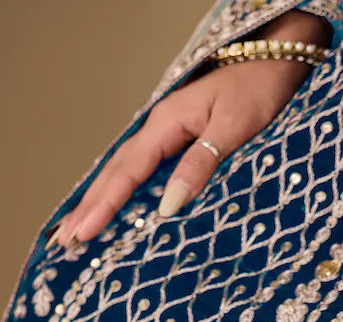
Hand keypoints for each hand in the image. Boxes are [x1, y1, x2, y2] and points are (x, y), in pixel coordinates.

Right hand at [53, 12, 332, 245]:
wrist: (276, 60)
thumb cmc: (258, 90)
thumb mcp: (232, 128)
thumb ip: (200, 165)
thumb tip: (168, 205)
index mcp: (167, 125)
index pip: (128, 172)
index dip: (105, 205)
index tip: (84, 232)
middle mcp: (160, 128)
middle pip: (115, 172)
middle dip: (90, 206)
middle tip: (65, 240)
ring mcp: (168, 133)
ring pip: (124, 171)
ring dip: (99, 200)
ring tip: (76, 228)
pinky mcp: (180, 140)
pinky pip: (142, 170)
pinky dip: (122, 190)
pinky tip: (114, 205)